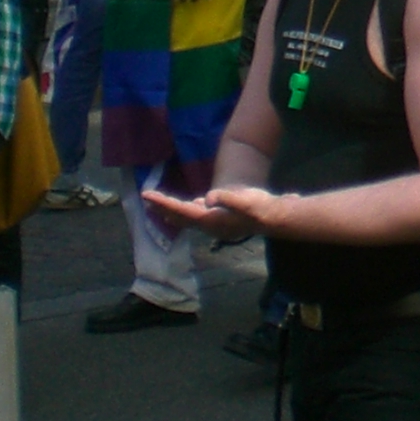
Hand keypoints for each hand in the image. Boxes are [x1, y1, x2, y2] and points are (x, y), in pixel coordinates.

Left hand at [141, 184, 289, 238]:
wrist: (274, 217)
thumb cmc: (260, 207)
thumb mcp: (245, 200)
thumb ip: (226, 198)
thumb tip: (208, 198)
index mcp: (211, 220)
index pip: (182, 211)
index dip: (163, 203)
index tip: (147, 196)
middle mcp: (208, 225)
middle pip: (180, 216)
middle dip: (162, 208)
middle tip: (145, 198)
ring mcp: (214, 223)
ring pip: (186, 217)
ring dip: (171, 210)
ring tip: (157, 206)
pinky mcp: (220, 219)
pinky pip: (196, 215)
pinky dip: (185, 210)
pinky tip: (185, 207)